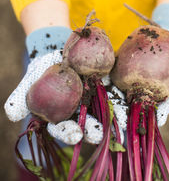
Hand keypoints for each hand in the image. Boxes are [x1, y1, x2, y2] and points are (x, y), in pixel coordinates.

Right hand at [4, 49, 126, 144]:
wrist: (61, 51)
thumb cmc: (44, 68)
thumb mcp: (30, 80)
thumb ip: (21, 97)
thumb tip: (12, 114)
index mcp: (64, 116)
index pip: (66, 129)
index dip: (70, 133)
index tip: (76, 135)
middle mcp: (83, 110)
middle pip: (91, 122)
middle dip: (98, 128)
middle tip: (103, 132)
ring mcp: (98, 97)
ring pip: (109, 109)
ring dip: (118, 117)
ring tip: (124, 121)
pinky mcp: (110, 83)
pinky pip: (120, 89)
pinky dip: (128, 95)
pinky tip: (137, 99)